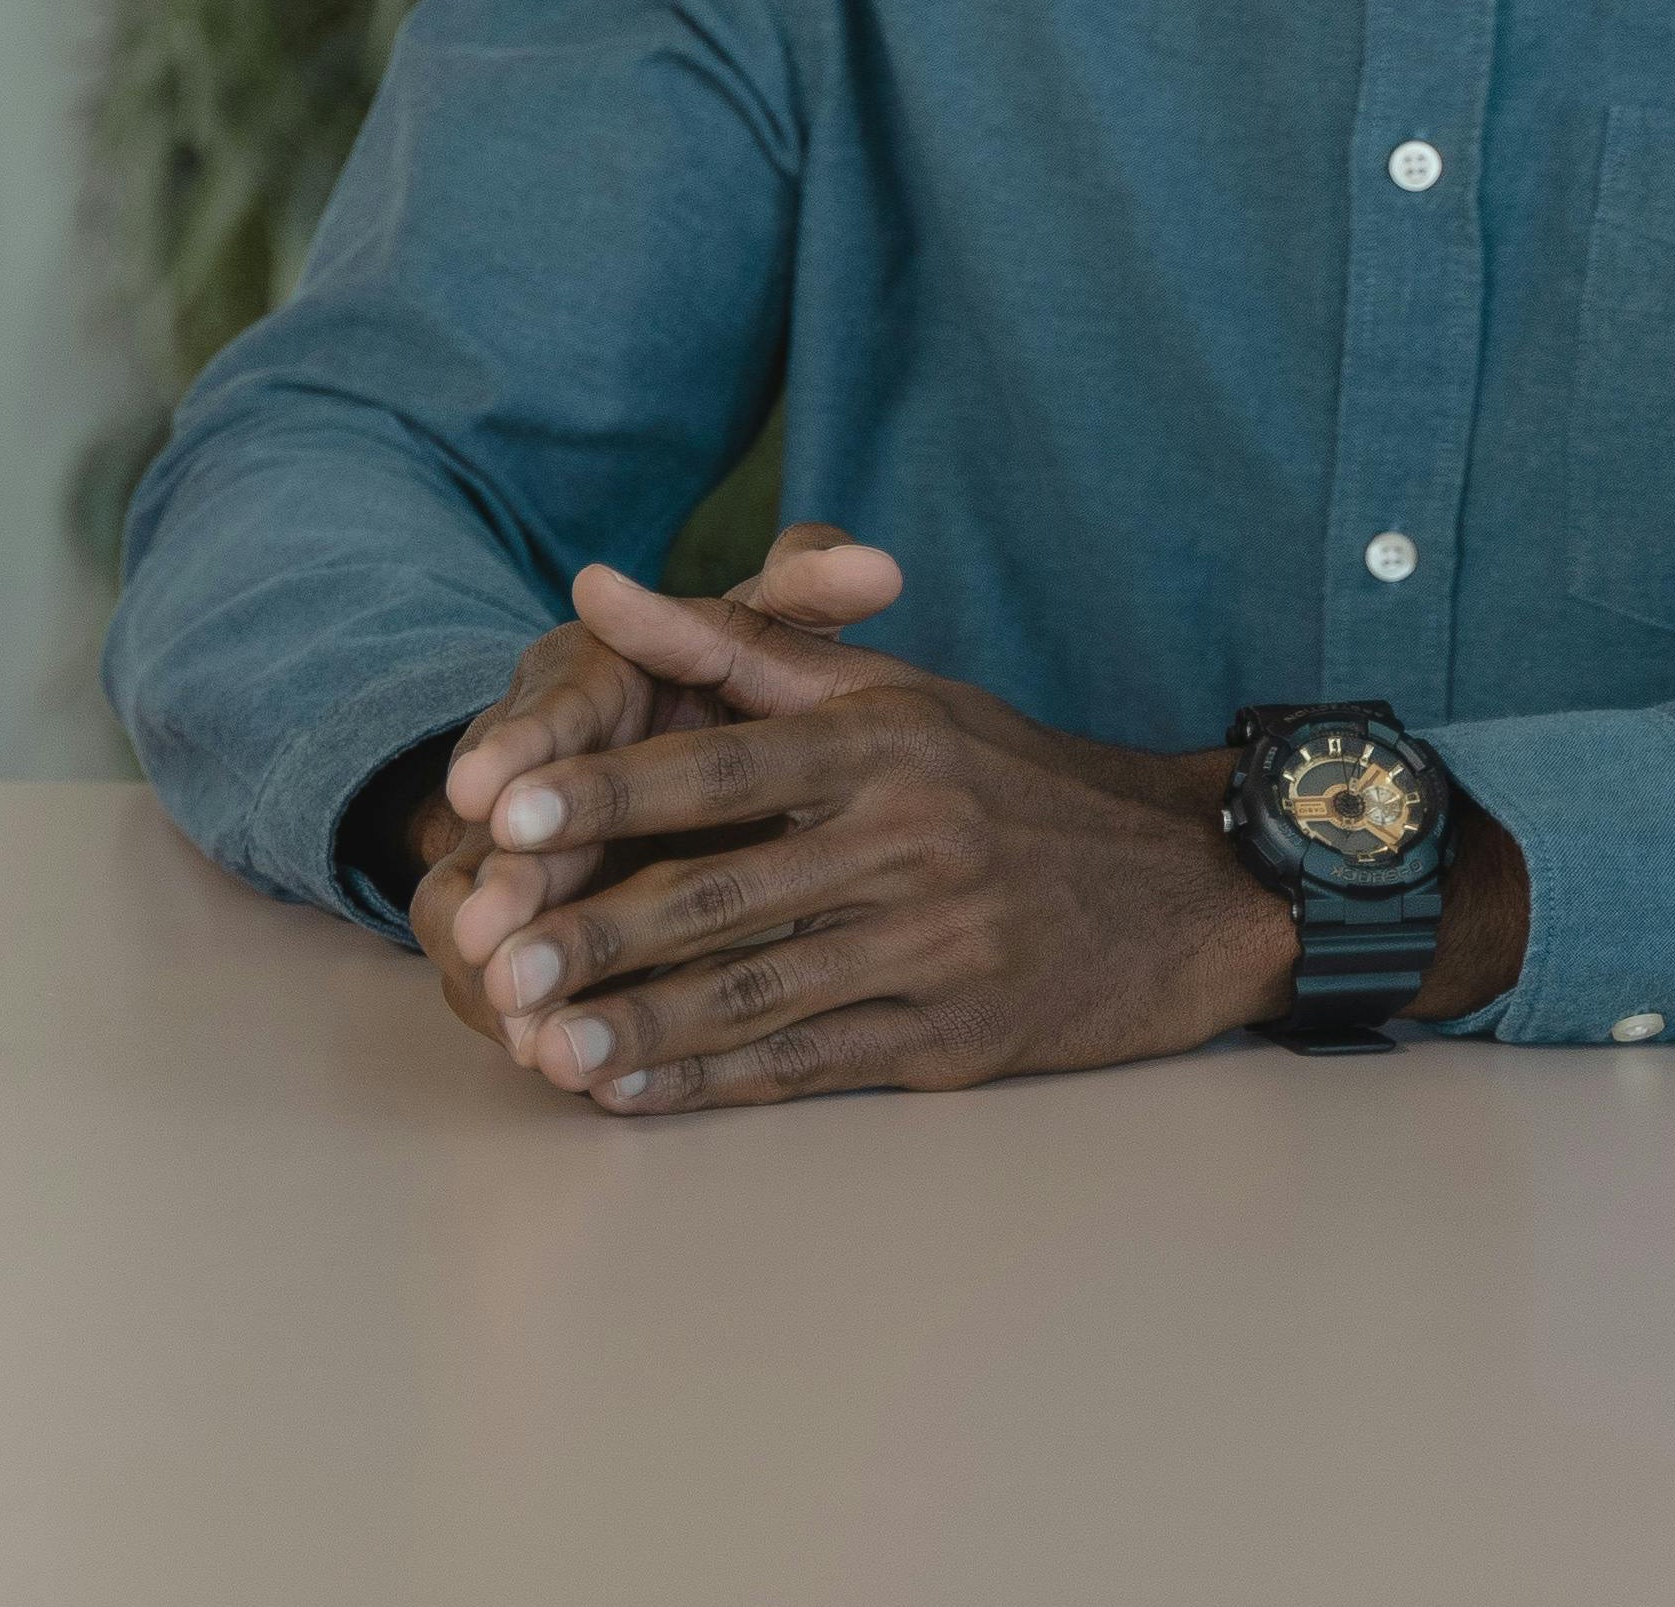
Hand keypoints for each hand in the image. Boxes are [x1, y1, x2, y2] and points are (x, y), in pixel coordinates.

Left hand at [455, 568, 1284, 1110]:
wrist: (1188, 887)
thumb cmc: (1009, 777)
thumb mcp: (892, 687)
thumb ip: (734, 643)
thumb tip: (594, 585)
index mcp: (880, 746)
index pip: (716, 766)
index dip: (603, 792)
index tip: (500, 812)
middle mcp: (907, 843)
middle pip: (720, 893)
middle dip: (593, 930)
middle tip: (487, 956)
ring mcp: (935, 950)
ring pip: (755, 991)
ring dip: (636, 1023)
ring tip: (534, 1043)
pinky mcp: (956, 1039)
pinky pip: (810, 1062)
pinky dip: (712, 1081)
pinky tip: (629, 1089)